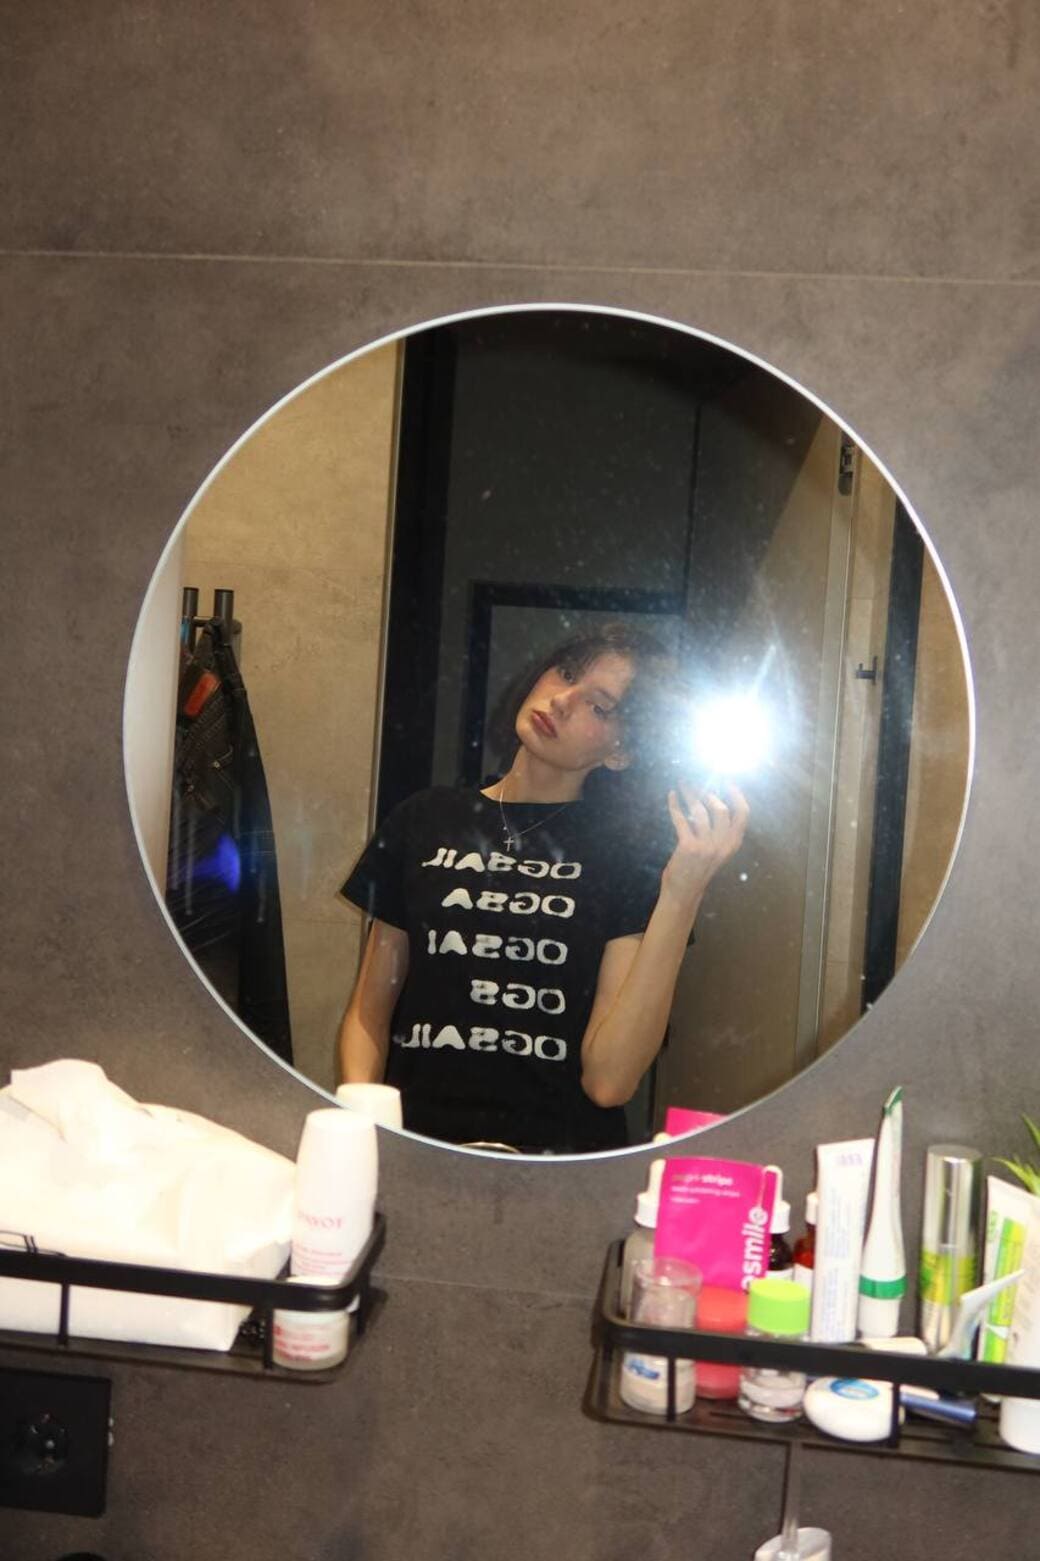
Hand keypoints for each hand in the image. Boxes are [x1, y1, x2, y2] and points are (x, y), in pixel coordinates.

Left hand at [661, 782, 749, 911]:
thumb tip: (713, 803)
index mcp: (733, 845)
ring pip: (700, 811)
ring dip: (690, 794)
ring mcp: (706, 846)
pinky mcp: (688, 846)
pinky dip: (675, 805)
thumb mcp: (718, 852)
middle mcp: (722, 844)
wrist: (684, 892)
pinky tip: (671, 796)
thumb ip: (719, 833)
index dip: (737, 796)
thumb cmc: (698, 870)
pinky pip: (681, 819)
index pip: (743, 815)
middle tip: (695, 784)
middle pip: (721, 809)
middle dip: (708, 792)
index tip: (728, 782)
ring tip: (683, 784)